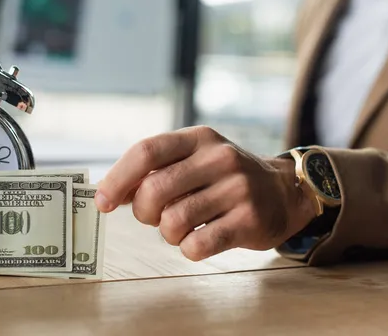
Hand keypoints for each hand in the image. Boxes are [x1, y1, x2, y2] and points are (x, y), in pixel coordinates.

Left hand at [95, 126, 316, 260]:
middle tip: (153, 217)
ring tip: (181, 228)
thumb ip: (156, 171)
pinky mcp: (249, 221)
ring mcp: (237, 189)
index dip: (117, 178)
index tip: (102, 202)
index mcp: (198, 138)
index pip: (146, 151)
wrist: (284, 192)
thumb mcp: (195, 159)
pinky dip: (188, 248)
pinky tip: (200, 239)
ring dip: (167, 233)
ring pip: (173, 221)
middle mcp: (219, 158)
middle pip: (154, 190)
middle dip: (143, 212)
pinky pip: (196, 246)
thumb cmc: (224, 178)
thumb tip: (110, 192)